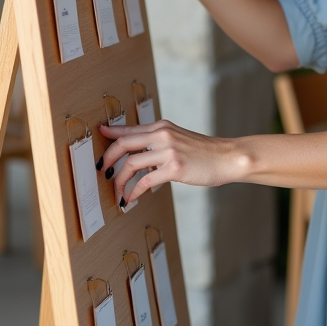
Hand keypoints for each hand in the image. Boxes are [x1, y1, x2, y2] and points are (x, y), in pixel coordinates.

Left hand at [99, 119, 247, 204]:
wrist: (227, 158)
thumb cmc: (204, 153)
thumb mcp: (179, 140)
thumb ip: (159, 143)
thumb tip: (139, 157)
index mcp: (162, 127)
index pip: (130, 129)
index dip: (111, 133)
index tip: (99, 134)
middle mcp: (163, 135)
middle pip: (124, 143)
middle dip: (107, 158)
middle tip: (101, 170)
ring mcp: (168, 151)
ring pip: (131, 163)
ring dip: (119, 180)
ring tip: (117, 191)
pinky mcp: (174, 168)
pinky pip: (145, 180)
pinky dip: (134, 191)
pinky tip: (131, 198)